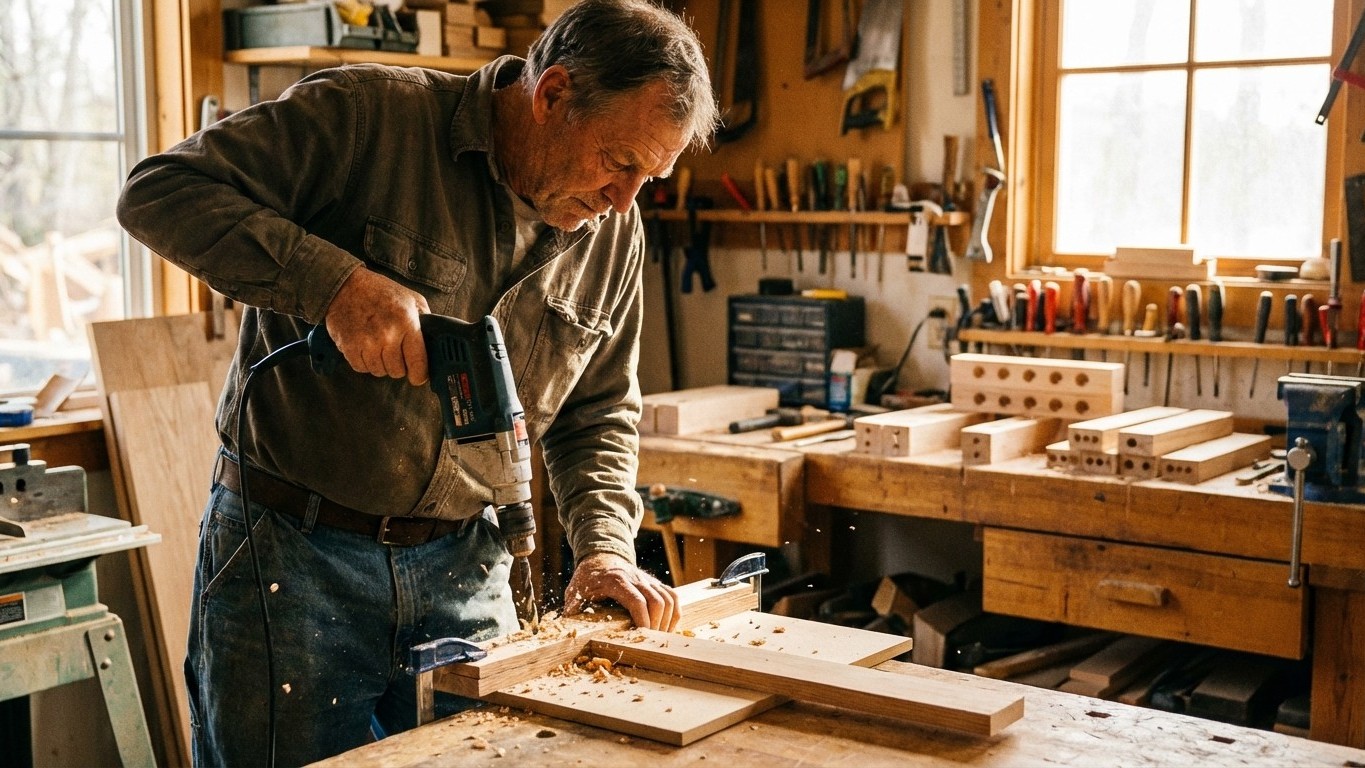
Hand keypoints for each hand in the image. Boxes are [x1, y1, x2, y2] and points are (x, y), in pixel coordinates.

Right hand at [324, 268, 430, 384]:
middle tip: (395, 352)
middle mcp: (387, 335)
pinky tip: (366, 347)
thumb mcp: (411, 299)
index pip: (418, 363)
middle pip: (397, 371)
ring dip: (381, 364)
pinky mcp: (349, 347)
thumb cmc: (380, 292)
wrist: (345, 286)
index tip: (418, 376)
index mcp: (406, 323)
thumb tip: (434, 344)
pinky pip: (361, 368)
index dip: (420, 374)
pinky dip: (364, 362)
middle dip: (399, 365)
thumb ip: (426, 321)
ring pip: (379, 372)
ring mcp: (367, 343)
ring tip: (379, 346)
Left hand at [563, 552, 679, 630]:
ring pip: (669, 598)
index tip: (642, 637)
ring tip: (659, 637)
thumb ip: (572, 611)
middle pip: (658, 601)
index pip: (637, 601)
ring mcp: (647, 579)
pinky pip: (672, 596)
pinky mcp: (654, 583)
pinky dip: (674, 612)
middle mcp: (635, 578)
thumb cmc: (587, 578)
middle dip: (657, 625)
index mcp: (615, 581)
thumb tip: (568, 631)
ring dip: (668, 620)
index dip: (643, 620)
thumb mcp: (574, 593)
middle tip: (650, 642)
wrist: (600, 556)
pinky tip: (667, 627)